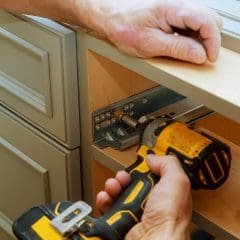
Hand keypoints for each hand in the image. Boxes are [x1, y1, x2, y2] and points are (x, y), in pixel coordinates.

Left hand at [86, 0, 221, 62]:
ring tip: (191, 54)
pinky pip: (190, 24)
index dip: (212, 41)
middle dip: (210, 40)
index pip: (206, 21)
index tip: (209, 58)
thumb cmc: (124, 28)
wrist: (111, 18)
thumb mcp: (150, 44)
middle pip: (208, 19)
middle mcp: (177, 6)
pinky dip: (192, 37)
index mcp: (172, 9)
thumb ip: (177, 49)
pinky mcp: (171, 15)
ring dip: (201, 39)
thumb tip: (199, 55)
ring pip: (201, 22)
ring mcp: (175, 10)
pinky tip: (184, 47)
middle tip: (202, 57)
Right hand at [96, 155, 191, 239]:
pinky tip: (106, 197)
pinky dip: (104, 199)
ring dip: (113, 186)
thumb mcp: (176, 182)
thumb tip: (153, 158)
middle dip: (124, 176)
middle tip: (123, 177)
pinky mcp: (120, 219)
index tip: (138, 164)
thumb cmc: (169, 219)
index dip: (144, 169)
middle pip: (132, 182)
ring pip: (119, 192)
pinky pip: (108, 205)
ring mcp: (134, 211)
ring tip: (113, 186)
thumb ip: (168, 165)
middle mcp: (149, 203)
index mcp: (164, 193)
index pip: (151, 176)